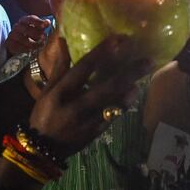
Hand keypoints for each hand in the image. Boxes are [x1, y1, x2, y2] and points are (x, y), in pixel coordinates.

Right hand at [5, 15, 49, 55]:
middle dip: (36, 33)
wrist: (16, 44)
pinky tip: (31, 50)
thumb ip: (42, 26)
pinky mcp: (9, 43)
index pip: (30, 19)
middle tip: (43, 37)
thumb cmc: (29, 34)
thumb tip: (48, 22)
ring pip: (22, 39)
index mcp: (25, 20)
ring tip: (40, 45)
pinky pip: (18, 46)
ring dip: (33, 43)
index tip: (46, 25)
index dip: (38, 22)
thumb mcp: (36, 28)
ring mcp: (12, 35)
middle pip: (26, 29)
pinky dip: (26, 49)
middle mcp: (17, 26)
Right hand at [27, 36, 148, 158]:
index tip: (118, 39)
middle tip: (148, 60)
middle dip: (128, 73)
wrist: (42, 150)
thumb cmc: (43, 115)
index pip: (82, 69)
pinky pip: (113, 116)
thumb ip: (59, 67)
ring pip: (113, 103)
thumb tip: (63, 40)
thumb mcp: (47, 91)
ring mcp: (86, 121)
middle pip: (105, 87)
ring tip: (144, 75)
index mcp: (60, 93)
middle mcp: (75, 106)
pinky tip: (132, 93)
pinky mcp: (95, 132)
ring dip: (130, 88)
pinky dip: (124, 104)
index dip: (100, 54)